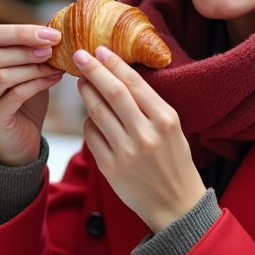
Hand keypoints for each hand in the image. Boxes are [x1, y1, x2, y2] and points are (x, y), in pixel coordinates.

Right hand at [0, 24, 64, 165]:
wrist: (23, 138)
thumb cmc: (26, 100)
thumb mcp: (28, 69)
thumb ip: (32, 49)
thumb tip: (52, 26)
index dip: (20, 31)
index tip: (51, 33)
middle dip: (28, 48)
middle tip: (54, 48)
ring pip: (4, 74)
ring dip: (34, 67)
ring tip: (56, 66)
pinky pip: (16, 94)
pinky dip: (38, 83)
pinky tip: (55, 79)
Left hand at [73, 47, 205, 232]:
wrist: (175, 204)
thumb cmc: (174, 162)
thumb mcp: (173, 129)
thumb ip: (149, 105)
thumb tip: (118, 76)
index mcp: (165, 120)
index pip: (134, 83)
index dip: (114, 64)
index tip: (100, 50)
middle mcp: (146, 134)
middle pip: (112, 92)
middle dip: (93, 70)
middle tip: (79, 55)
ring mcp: (126, 152)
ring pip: (97, 112)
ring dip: (86, 93)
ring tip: (82, 82)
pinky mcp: (110, 168)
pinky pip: (90, 135)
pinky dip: (88, 122)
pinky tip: (91, 117)